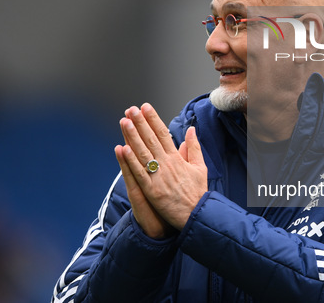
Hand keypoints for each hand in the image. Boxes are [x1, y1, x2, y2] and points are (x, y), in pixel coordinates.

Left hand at [119, 103, 207, 230]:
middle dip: (140, 123)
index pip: (163, 134)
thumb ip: (194, 148)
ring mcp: (158, 176)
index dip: (153, 120)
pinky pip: (139, 172)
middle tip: (131, 109)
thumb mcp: (200, 167)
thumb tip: (191, 130)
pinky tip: (123, 148)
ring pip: (142, 152)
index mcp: (177, 158)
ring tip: (124, 122)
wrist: (197, 214)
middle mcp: (167, 164)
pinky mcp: (151, 190)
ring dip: (132, 136)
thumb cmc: (198, 193)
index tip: (145, 107)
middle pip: (151, 139)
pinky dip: (131, 161)